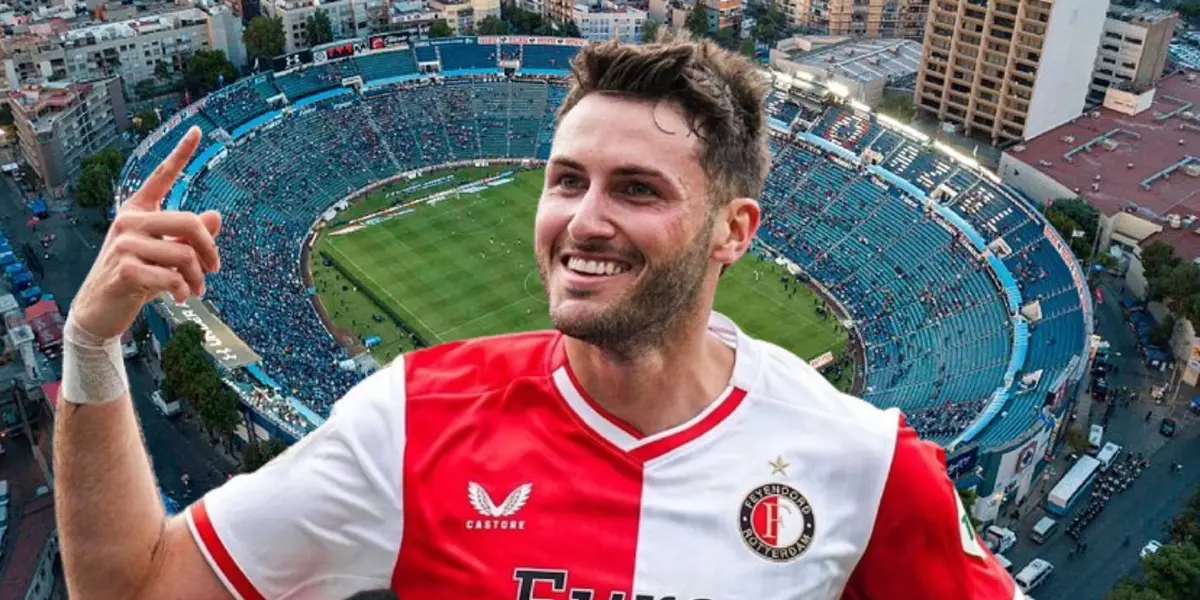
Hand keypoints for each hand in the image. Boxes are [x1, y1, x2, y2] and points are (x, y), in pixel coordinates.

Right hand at [70, 127, 222, 339]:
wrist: (100, 309)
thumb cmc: (136, 278)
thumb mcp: (164, 254)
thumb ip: (188, 237)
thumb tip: (216, 215)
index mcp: (137, 211)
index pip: (162, 176)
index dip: (181, 153)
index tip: (199, 129)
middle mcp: (128, 220)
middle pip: (189, 223)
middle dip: (210, 249)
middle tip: (215, 269)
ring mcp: (124, 243)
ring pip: (184, 255)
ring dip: (198, 278)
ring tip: (196, 290)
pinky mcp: (125, 269)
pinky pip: (172, 277)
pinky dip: (184, 290)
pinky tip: (181, 297)